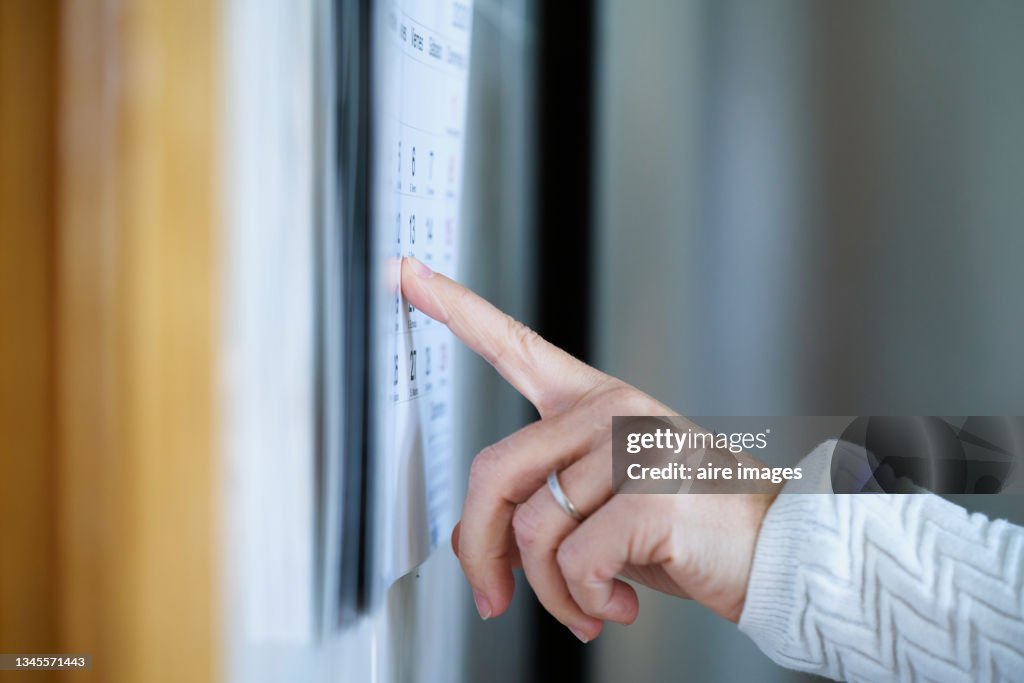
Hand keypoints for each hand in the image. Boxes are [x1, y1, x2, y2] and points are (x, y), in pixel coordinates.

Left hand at [401, 257, 781, 642]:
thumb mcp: (600, 511)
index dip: (456, 309)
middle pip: (494, 471)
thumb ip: (536, 509)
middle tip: (491, 594)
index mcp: (595, 403)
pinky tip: (619, 604)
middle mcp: (609, 412)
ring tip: (587, 605)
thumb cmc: (687, 529)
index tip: (408, 272)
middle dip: (481, 549)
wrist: (774, 553)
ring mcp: (632, 446)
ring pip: (535, 529)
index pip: (514, 345)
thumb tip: (470, 539)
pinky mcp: (651, 493)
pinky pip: (576, 560)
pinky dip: (586, 601)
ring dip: (551, 592)